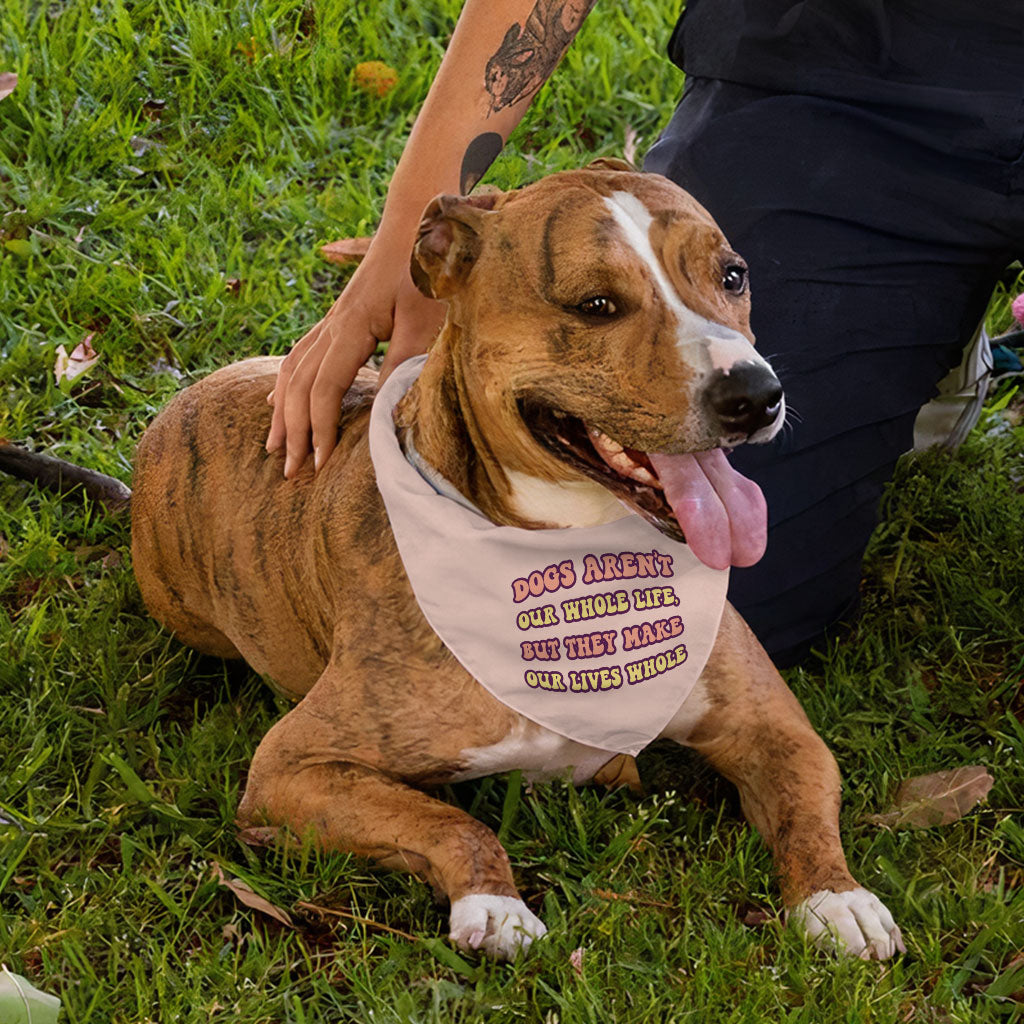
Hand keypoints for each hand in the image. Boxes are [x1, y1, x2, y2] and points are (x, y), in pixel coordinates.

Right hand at [266, 245, 445, 476]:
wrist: (420, 221)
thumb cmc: (428, 269)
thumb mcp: (425, 320)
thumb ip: (404, 365)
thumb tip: (385, 413)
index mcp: (350, 327)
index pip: (324, 389)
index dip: (321, 429)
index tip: (322, 465)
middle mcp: (333, 325)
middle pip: (299, 385)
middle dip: (293, 430)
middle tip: (290, 471)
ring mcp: (332, 320)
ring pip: (292, 370)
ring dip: (283, 411)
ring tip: (275, 445)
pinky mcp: (340, 318)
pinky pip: (300, 355)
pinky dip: (287, 383)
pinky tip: (279, 399)